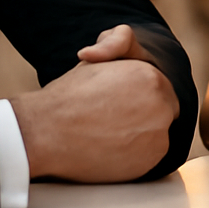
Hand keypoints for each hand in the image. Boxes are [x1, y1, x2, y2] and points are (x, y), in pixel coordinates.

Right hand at [11, 27, 178, 182]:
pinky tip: (108, 148)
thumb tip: (120, 47)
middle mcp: (160, 105)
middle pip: (163, 113)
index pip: (160, 90)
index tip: (120, 102)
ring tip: (107, 133)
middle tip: (113, 118)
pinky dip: (134, 156)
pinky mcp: (149, 163)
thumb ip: (116, 44)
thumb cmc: (68, 95)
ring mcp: (157, 136)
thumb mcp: (95, 59)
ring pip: (157, 137)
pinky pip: (148, 158)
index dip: (140, 95)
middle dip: (144, 115)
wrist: (45, 132)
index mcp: (151, 77)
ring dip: (140, 137)